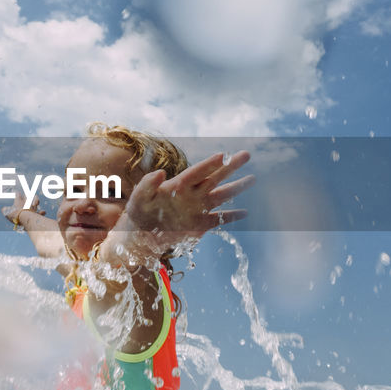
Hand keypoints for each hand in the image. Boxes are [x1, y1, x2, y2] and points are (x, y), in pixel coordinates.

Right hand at [3, 197, 44, 226]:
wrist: (23, 218)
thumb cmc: (14, 215)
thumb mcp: (6, 212)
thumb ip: (4, 210)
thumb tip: (3, 209)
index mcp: (18, 201)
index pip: (17, 194)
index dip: (17, 194)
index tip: (17, 193)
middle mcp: (26, 202)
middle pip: (28, 195)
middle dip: (27, 195)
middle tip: (26, 195)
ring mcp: (32, 207)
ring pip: (36, 200)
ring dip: (36, 200)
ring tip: (35, 203)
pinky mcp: (36, 213)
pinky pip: (40, 212)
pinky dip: (42, 212)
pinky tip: (43, 211)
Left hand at [118, 151, 253, 251]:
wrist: (140, 235)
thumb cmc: (138, 212)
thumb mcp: (139, 197)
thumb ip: (148, 184)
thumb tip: (161, 173)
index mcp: (178, 184)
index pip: (198, 171)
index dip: (210, 164)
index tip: (223, 155)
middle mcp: (192, 193)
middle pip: (215, 177)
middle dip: (230, 167)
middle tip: (246, 155)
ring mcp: (198, 208)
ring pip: (222, 196)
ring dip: (237, 188)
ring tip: (252, 178)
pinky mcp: (200, 224)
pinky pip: (219, 219)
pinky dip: (231, 217)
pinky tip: (245, 212)